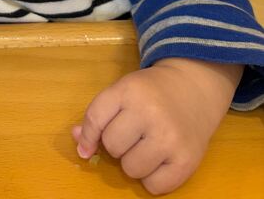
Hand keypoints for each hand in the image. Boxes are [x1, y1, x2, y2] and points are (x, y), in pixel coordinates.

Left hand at [72, 58, 242, 194]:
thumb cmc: (151, 91)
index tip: (86, 145)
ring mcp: (170, 138)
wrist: (194, 87)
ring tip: (146, 145)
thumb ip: (98, 115)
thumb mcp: (122, 91)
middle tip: (132, 133)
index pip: (95, 119)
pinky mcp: (187, 161)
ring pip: (131, 169)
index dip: (87, 135)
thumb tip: (80, 146)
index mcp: (129, 90)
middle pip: (112, 146)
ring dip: (134, 162)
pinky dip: (152, 178)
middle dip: (117, 144)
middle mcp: (150, 113)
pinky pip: (153, 187)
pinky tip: (160, 158)